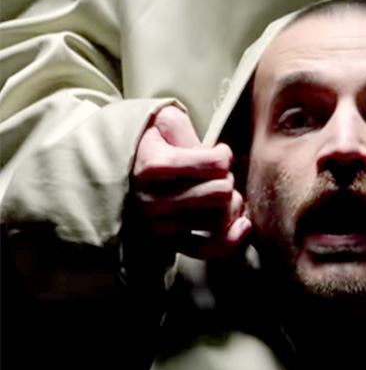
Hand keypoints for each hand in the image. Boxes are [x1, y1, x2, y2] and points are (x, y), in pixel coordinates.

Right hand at [131, 105, 251, 257]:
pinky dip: (231, 238)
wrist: (119, 172)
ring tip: (219, 194)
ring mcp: (159, 225)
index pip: (216, 164)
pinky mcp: (168, 244)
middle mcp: (153, 200)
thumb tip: (217, 157)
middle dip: (227, 180)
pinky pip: (209, 248)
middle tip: (217, 176)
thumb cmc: (151, 144)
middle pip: (221, 192)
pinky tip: (241, 223)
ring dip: (230, 205)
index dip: (224, 155)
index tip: (217, 154)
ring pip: (221, 218)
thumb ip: (189, 130)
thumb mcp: (165, 121)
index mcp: (152, 167)